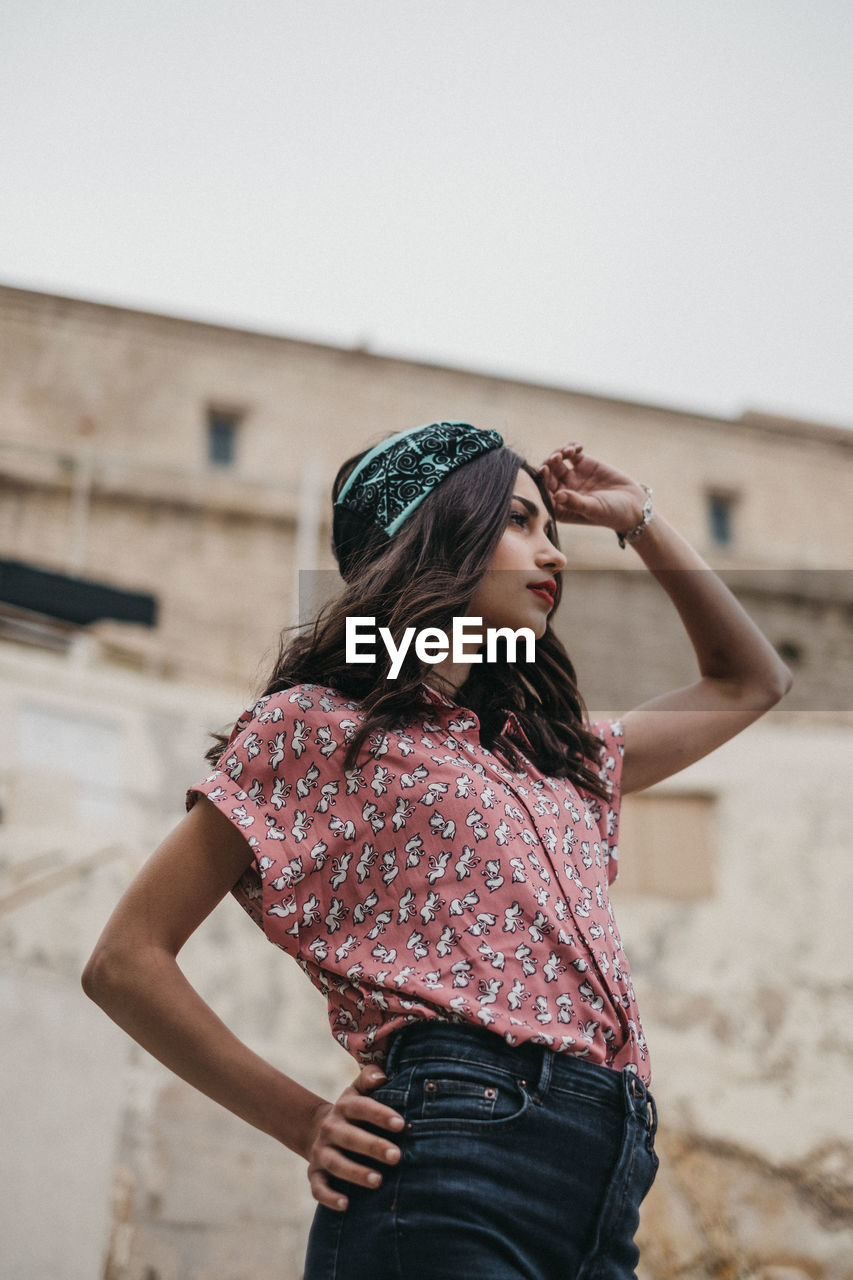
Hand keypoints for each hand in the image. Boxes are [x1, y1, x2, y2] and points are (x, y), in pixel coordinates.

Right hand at [305, 1064, 404, 1211]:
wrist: (320, 1130)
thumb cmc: (353, 1112)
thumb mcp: (358, 1092)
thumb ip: (369, 1078)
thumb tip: (382, 1076)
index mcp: (344, 1107)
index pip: (361, 1108)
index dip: (379, 1114)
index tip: (401, 1124)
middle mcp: (330, 1128)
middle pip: (350, 1138)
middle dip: (373, 1147)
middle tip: (397, 1156)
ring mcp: (321, 1152)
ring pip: (336, 1163)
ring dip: (356, 1173)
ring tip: (377, 1181)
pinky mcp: (314, 1173)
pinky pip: (318, 1187)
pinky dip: (329, 1197)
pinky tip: (346, 1204)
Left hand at [539, 443, 648, 532]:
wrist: (634, 505)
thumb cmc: (613, 513)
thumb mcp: (594, 509)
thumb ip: (575, 502)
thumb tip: (556, 495)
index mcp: (560, 507)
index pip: (544, 492)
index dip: (542, 480)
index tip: (545, 469)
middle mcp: (563, 491)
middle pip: (548, 475)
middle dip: (550, 463)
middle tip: (558, 457)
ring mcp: (572, 477)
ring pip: (557, 462)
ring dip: (559, 453)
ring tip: (569, 451)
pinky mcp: (583, 465)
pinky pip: (571, 454)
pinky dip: (571, 447)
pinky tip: (578, 447)